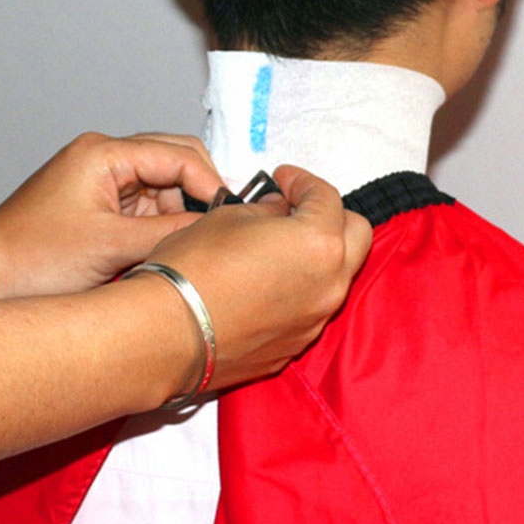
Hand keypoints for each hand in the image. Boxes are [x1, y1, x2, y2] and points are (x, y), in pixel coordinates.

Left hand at [0, 132, 222, 297]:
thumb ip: (170, 232)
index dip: (210, 183)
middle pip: (175, 160)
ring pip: (163, 185)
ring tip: (187, 248)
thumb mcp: (112, 246)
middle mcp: (104, 156)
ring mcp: (101, 178)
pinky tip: (166, 249)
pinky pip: (144, 204)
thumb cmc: (34, 259)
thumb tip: (216, 226)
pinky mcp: (98, 202)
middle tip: (218, 229)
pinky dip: (160, 224)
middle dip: (198, 193)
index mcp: (105, 153)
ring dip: (179, 212)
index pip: (179, 154)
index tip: (230, 216)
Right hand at [138, 165, 371, 393]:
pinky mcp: (295, 345)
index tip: (282, 178)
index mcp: (319, 243)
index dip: (303, 181)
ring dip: (317, 253)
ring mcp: (315, 319)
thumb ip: (266, 211)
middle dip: (329, 215)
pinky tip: (266, 280)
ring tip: (278, 244)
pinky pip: (312, 306)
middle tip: (294, 207)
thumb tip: (278, 211)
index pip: (327, 197)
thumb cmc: (194, 268)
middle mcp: (330, 284)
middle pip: (355, 235)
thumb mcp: (229, 217)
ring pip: (337, 274)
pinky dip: (300, 286)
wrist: (167, 333)